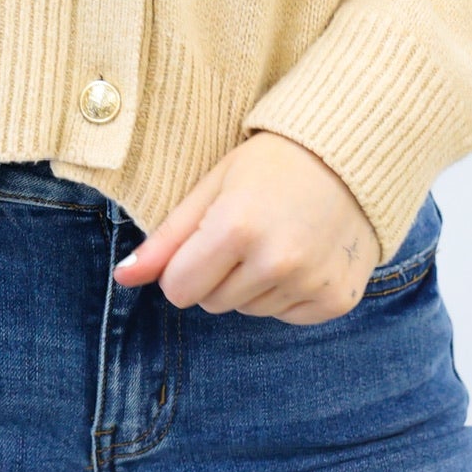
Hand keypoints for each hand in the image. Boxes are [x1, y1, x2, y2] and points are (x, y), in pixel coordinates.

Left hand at [112, 130, 381, 323]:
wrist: (349, 155)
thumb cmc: (272, 164)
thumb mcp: (213, 186)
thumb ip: (167, 238)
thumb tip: (123, 278)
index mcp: (236, 228)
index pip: (179, 290)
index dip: (184, 267)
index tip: (203, 240)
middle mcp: (276, 261)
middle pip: (212, 303)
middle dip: (219, 273)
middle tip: (246, 230)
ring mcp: (311, 284)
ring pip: (249, 311)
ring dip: (253, 283)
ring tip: (277, 236)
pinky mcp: (337, 300)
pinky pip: (287, 317)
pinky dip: (288, 293)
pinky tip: (303, 254)